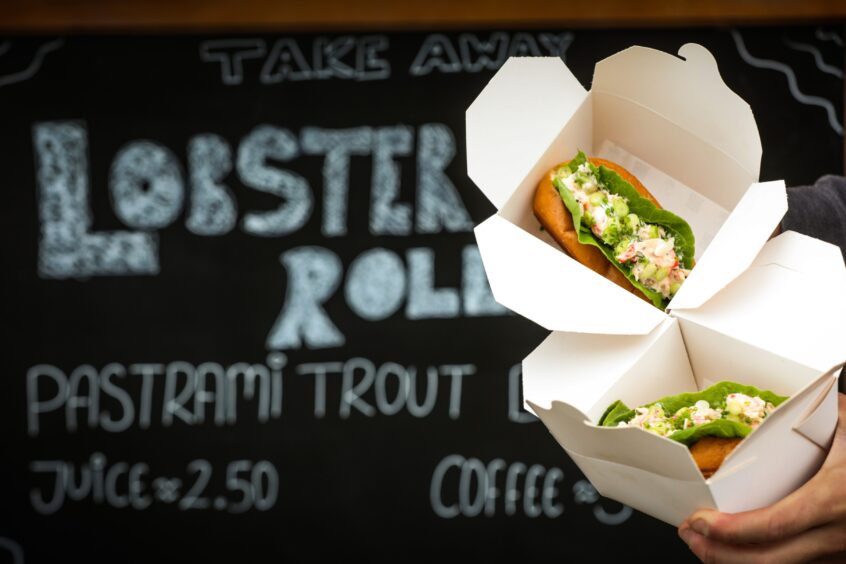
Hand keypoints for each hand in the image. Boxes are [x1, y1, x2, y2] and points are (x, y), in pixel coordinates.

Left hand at [678, 392, 845, 562]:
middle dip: (718, 554)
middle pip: (766, 562)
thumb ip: (825, 412)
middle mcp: (837, 537)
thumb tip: (805, 398)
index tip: (696, 521)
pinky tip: (743, 551)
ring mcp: (842, 554)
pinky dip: (764, 562)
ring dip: (736, 562)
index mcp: (833, 501)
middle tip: (689, 535)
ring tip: (706, 545)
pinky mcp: (843, 560)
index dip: (725, 531)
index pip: (768, 526)